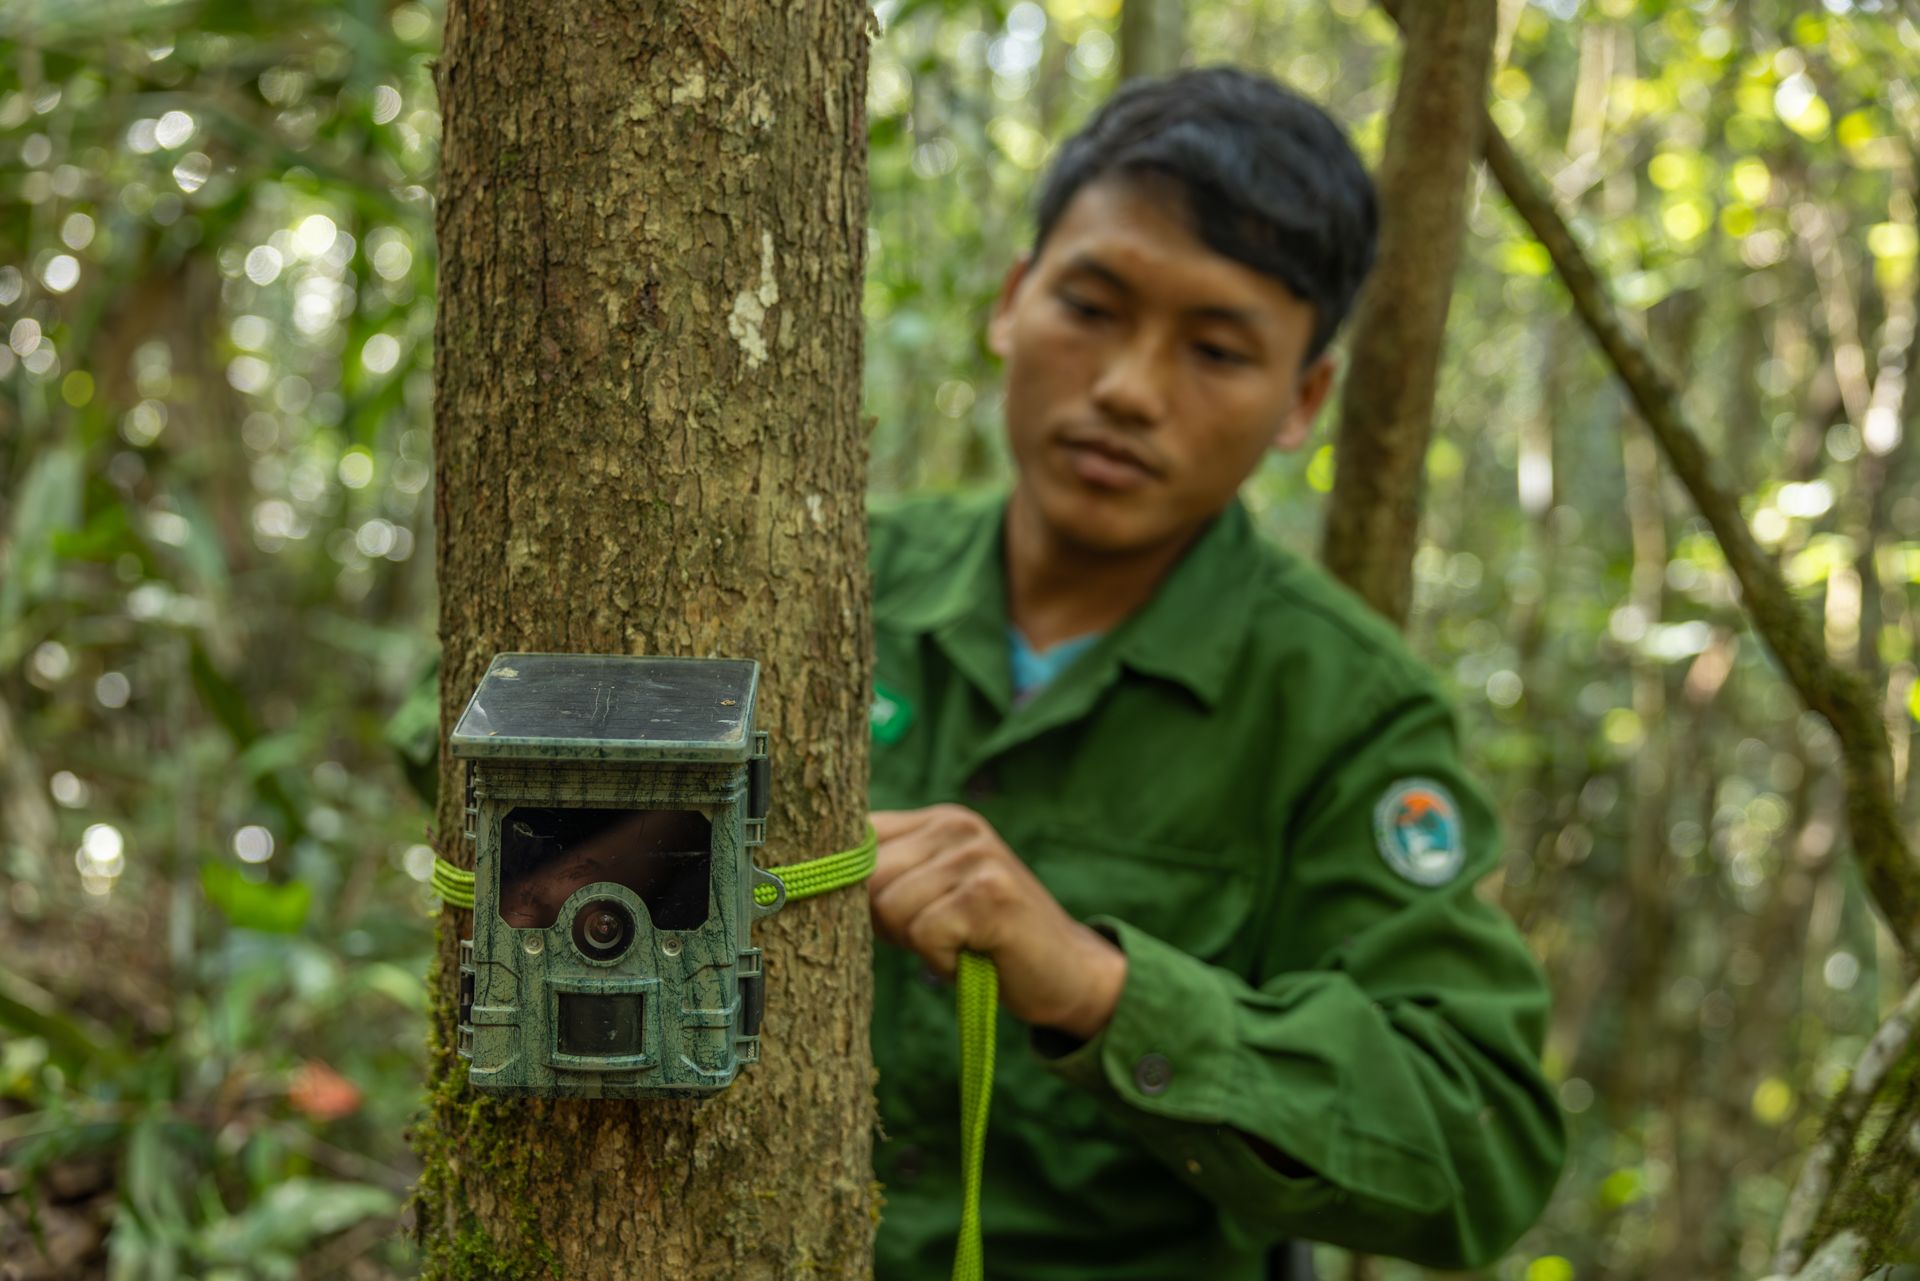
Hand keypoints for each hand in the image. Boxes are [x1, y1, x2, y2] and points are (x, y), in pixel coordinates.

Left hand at [868, 805, 1126, 1039]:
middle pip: (866, 877)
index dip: (848, 884)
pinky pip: (923, 933)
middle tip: (934, 935)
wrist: (1068, 972)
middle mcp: (957, 826)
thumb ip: (889, 877)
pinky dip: (941, 960)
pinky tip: (972, 954)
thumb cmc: (986, 940)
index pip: (857, 835)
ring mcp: (976, 856)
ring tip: (958, 942)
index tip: (868, 914)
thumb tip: (809, 882)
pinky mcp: (990, 894)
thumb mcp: (934, 895)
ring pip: (889, 907)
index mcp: (937, 821)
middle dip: (885, 921)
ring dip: (918, 943)